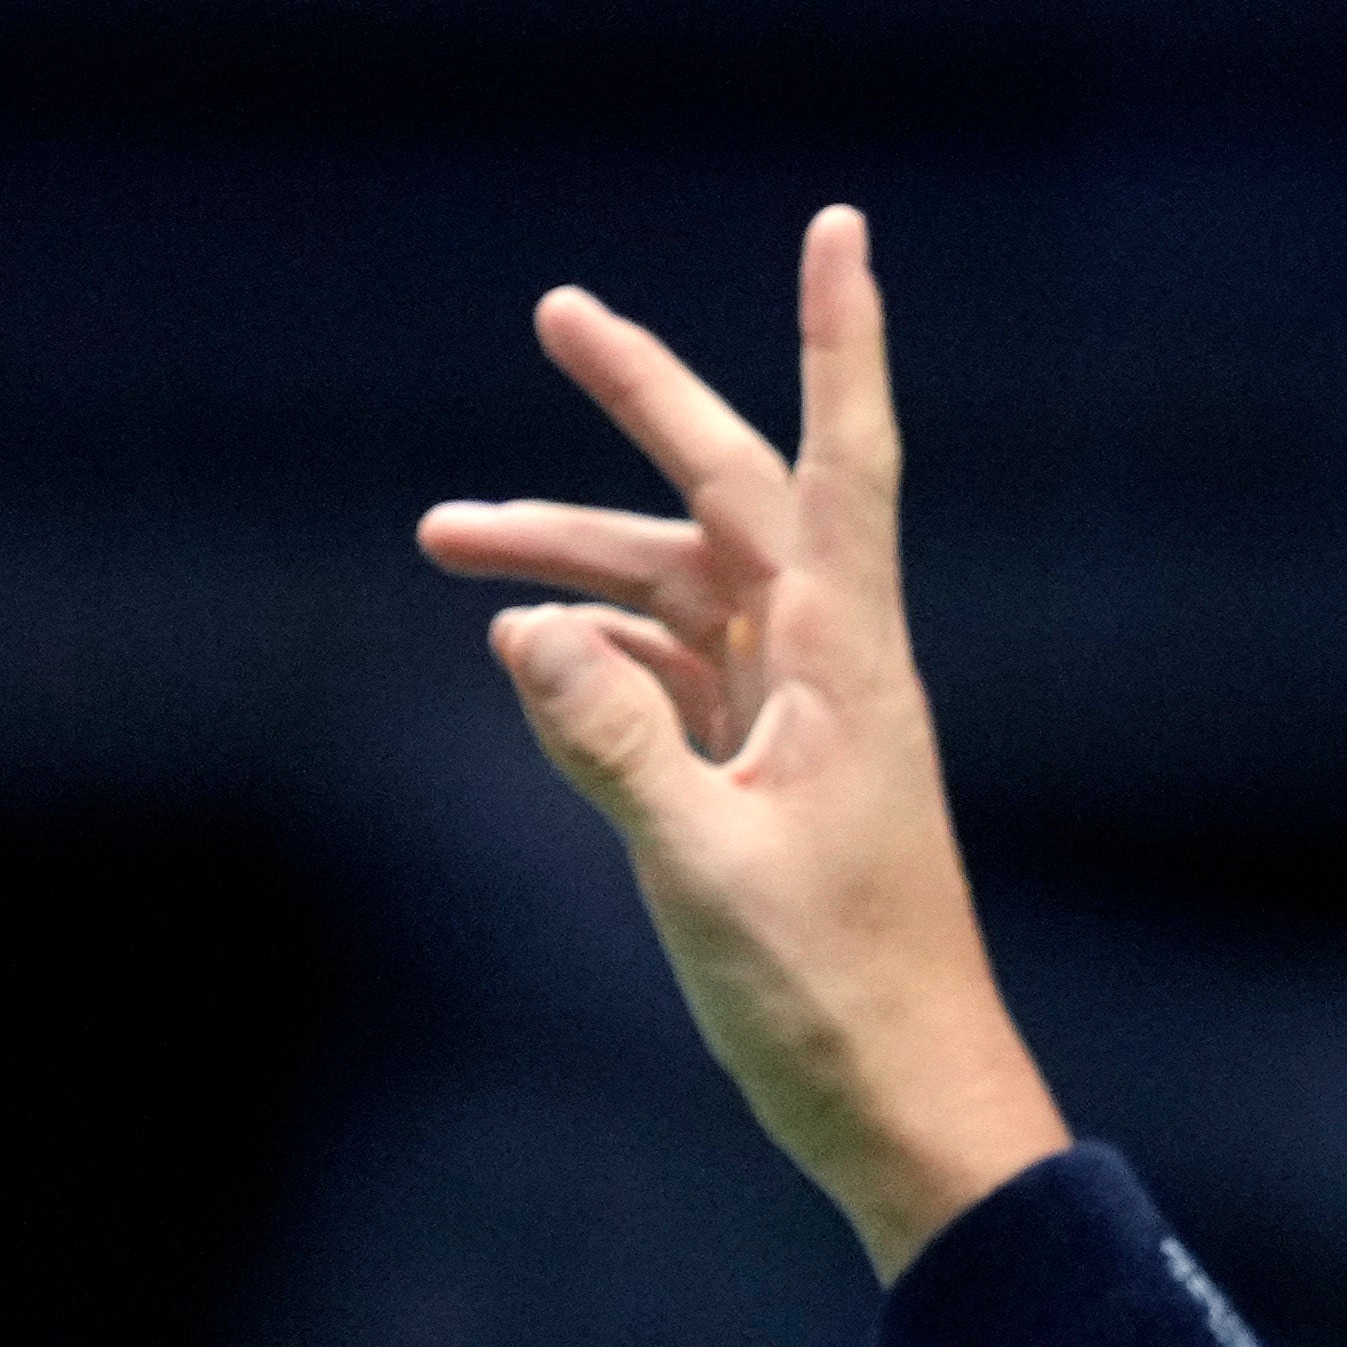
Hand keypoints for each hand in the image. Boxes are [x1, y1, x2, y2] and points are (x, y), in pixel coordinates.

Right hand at [420, 207, 1065, 1272]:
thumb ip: (612, 750)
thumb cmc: (835, 1005)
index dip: (839, 343)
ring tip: (436, 534)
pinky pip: (676, 677)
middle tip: (556, 313)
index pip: (843, 465)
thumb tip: (525, 631)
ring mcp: (800, 723)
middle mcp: (834, 671)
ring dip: (572, 559)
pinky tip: (524, 652)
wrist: (910, 1117)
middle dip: (645, 407)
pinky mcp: (770, 781)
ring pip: (682, 593)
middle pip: (734, 499)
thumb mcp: (703, 874)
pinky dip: (599, 654)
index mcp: (848, 669)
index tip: (840, 229)